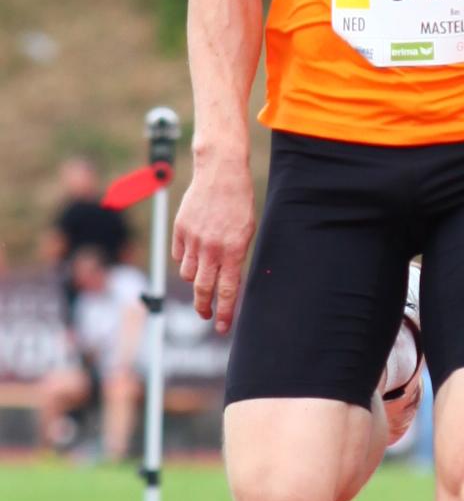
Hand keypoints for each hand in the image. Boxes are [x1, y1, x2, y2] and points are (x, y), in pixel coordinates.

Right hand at [172, 160, 255, 335]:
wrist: (221, 173)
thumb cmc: (239, 203)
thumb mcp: (247, 231)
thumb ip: (235, 257)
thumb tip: (227, 282)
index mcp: (233, 250)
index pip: (228, 290)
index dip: (224, 312)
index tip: (222, 327)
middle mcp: (211, 248)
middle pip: (203, 289)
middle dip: (203, 308)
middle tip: (205, 315)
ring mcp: (193, 239)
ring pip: (188, 274)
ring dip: (195, 280)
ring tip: (203, 275)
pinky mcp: (180, 230)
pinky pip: (179, 255)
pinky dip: (185, 259)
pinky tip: (194, 252)